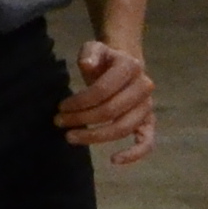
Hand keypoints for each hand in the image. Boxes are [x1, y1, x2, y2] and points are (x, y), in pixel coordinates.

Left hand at [60, 38, 157, 164]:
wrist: (124, 65)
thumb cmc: (104, 60)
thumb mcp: (94, 48)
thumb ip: (90, 53)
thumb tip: (87, 65)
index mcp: (131, 67)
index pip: (102, 90)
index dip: (79, 101)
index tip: (61, 107)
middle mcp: (144, 87)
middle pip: (110, 111)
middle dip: (81, 119)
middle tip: (59, 122)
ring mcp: (148, 106)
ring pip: (123, 128)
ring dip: (95, 136)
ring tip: (70, 137)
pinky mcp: (148, 120)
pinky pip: (147, 141)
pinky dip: (134, 153)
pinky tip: (114, 160)